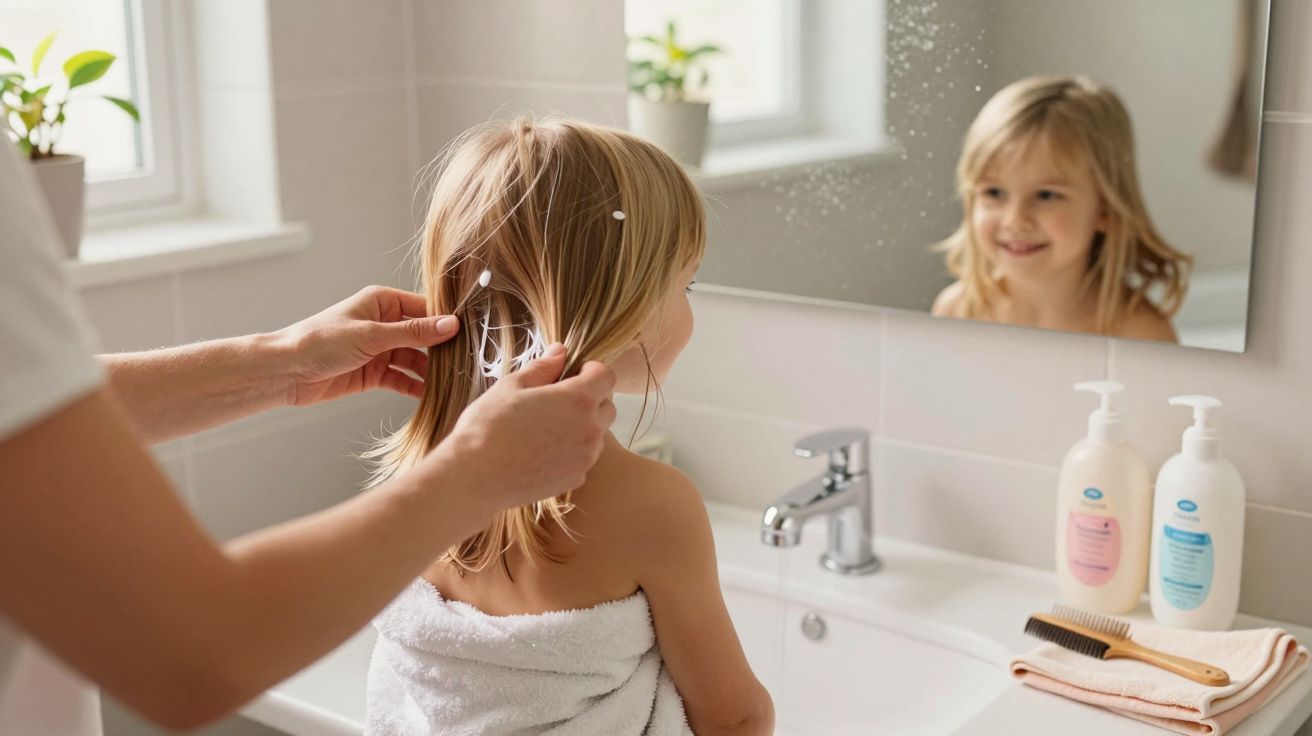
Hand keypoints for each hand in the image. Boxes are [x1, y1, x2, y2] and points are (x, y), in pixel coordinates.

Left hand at [275, 286, 459, 406]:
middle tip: (467, 362)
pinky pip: (402, 378)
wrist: (286, 371)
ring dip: (431, 371)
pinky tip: (433, 395)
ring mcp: (379, 349)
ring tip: (454, 382)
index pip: (424, 309)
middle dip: (442, 349)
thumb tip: (451, 325)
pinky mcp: (374, 373)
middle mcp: (383, 323)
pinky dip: (416, 387)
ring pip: (415, 359)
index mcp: (382, 302)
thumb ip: (413, 333)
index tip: (470, 334)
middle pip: (423, 336)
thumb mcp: (372, 335)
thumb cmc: (321, 341)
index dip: (446, 321)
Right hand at [436, 344, 617, 512]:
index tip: (573, 373)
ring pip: (597, 435)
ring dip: (583, 426)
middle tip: (558, 400)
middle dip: (590, 399)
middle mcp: (590, 429)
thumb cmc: (488, 427)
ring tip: (548, 428)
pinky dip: (573, 452)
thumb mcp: (511, 387)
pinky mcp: (576, 479)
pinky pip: (584, 458)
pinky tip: (543, 451)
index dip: (591, 370)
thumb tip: (560, 351)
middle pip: (607, 406)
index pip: (606, 376)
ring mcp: (585, 458)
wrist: (475, 478)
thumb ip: (542, 367)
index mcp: (577, 399)